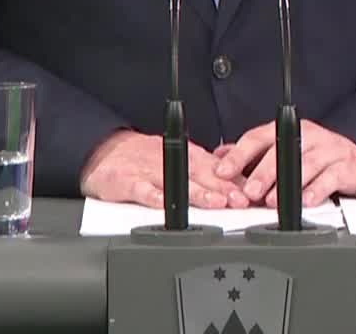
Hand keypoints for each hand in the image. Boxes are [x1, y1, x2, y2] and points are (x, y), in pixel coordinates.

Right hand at [78, 130, 253, 209]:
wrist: (102, 151)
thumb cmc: (142, 159)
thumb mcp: (176, 159)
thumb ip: (203, 173)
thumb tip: (237, 188)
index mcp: (184, 156)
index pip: (215, 168)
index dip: (235, 180)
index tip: (253, 193)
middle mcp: (171, 160)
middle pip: (201, 175)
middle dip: (224, 188)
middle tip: (242, 200)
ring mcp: (148, 171)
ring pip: (176, 181)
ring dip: (198, 193)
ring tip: (217, 203)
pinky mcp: (127, 181)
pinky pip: (141, 189)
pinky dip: (153, 196)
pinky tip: (164, 204)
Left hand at [212, 120, 355, 206]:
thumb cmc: (319, 158)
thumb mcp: (286, 151)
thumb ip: (253, 155)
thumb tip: (219, 156)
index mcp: (289, 131)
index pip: (259, 137)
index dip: (239, 154)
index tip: (222, 171)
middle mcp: (309, 136)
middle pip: (282, 150)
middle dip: (262, 172)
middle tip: (248, 191)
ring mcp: (330, 149)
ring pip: (306, 164)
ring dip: (287, 184)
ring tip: (272, 201)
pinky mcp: (348, 166)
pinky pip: (332, 177)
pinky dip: (318, 190)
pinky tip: (306, 201)